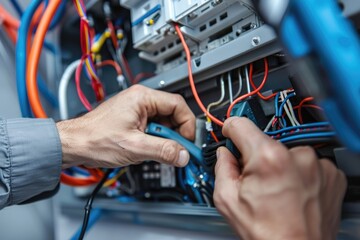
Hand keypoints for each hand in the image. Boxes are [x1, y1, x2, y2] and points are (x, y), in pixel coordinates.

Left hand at [57, 85, 194, 168]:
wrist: (74, 144)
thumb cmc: (94, 139)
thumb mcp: (134, 147)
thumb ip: (163, 151)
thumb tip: (182, 155)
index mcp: (142, 98)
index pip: (178, 105)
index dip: (187, 125)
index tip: (186, 142)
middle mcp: (140, 100)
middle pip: (172, 114)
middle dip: (174, 135)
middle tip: (174, 151)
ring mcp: (135, 110)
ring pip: (162, 123)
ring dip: (162, 139)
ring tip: (152, 151)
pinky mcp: (132, 120)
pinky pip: (152, 129)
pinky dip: (153, 141)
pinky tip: (144, 150)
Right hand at [214, 117, 345, 239]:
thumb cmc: (268, 233)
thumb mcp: (228, 200)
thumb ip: (222, 168)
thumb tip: (225, 154)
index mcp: (268, 158)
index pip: (242, 125)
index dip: (231, 130)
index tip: (231, 134)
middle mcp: (298, 155)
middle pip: (265, 142)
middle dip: (257, 157)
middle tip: (258, 182)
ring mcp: (319, 165)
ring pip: (287, 153)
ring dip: (281, 166)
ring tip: (279, 191)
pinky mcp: (332, 174)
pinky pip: (308, 164)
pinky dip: (300, 174)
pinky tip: (295, 193)